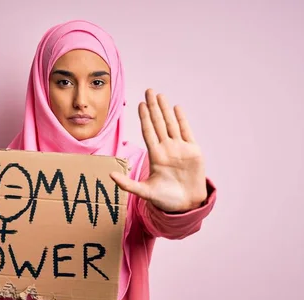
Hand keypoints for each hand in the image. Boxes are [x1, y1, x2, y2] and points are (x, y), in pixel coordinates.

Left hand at [111, 89, 206, 212]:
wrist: (186, 205)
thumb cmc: (165, 199)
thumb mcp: (144, 191)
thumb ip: (127, 184)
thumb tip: (110, 175)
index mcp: (155, 156)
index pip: (148, 132)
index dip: (144, 118)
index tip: (139, 104)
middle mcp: (167, 149)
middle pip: (158, 123)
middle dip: (153, 107)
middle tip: (148, 91)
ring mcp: (180, 149)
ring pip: (171, 124)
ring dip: (165, 110)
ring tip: (160, 95)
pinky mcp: (193, 151)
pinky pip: (187, 131)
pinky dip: (182, 119)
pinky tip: (176, 108)